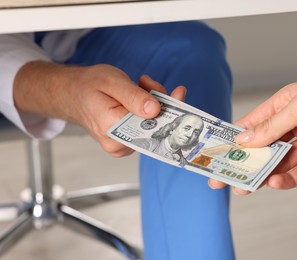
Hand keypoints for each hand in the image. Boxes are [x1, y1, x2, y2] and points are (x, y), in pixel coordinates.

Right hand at [13, 61, 185, 156]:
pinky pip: (147, 125)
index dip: (168, 111)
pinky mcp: (128, 140)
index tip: (179, 95)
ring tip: (140, 85)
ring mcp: (124, 145)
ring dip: (154, 102)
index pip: (151, 127)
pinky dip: (149, 108)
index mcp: (113, 130)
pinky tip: (139, 94)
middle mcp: (119, 144)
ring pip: (154, 124)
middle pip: (156, 127)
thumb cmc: (88, 86)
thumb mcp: (111, 82)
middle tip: (149, 84)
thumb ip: (133, 97)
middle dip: (160, 102)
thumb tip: (155, 110)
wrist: (72, 93)